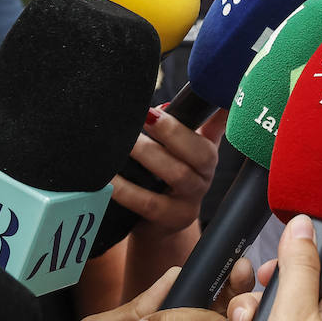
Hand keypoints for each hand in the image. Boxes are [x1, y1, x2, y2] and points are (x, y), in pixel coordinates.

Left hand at [111, 107, 222, 236]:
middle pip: (200, 154)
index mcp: (208, 155)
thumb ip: (195, 122)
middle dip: (170, 132)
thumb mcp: (185, 151)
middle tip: (141, 118)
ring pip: (177, 175)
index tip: (156, 109)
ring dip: (149, 155)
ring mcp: (191, 201)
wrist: (159, 225)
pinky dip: (127, 190)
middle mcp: (205, 178)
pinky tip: (109, 178)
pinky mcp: (171, 220)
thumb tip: (196, 95)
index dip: (185, 121)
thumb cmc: (167, 179)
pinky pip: (149, 203)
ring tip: (124, 144)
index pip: (212, 131)